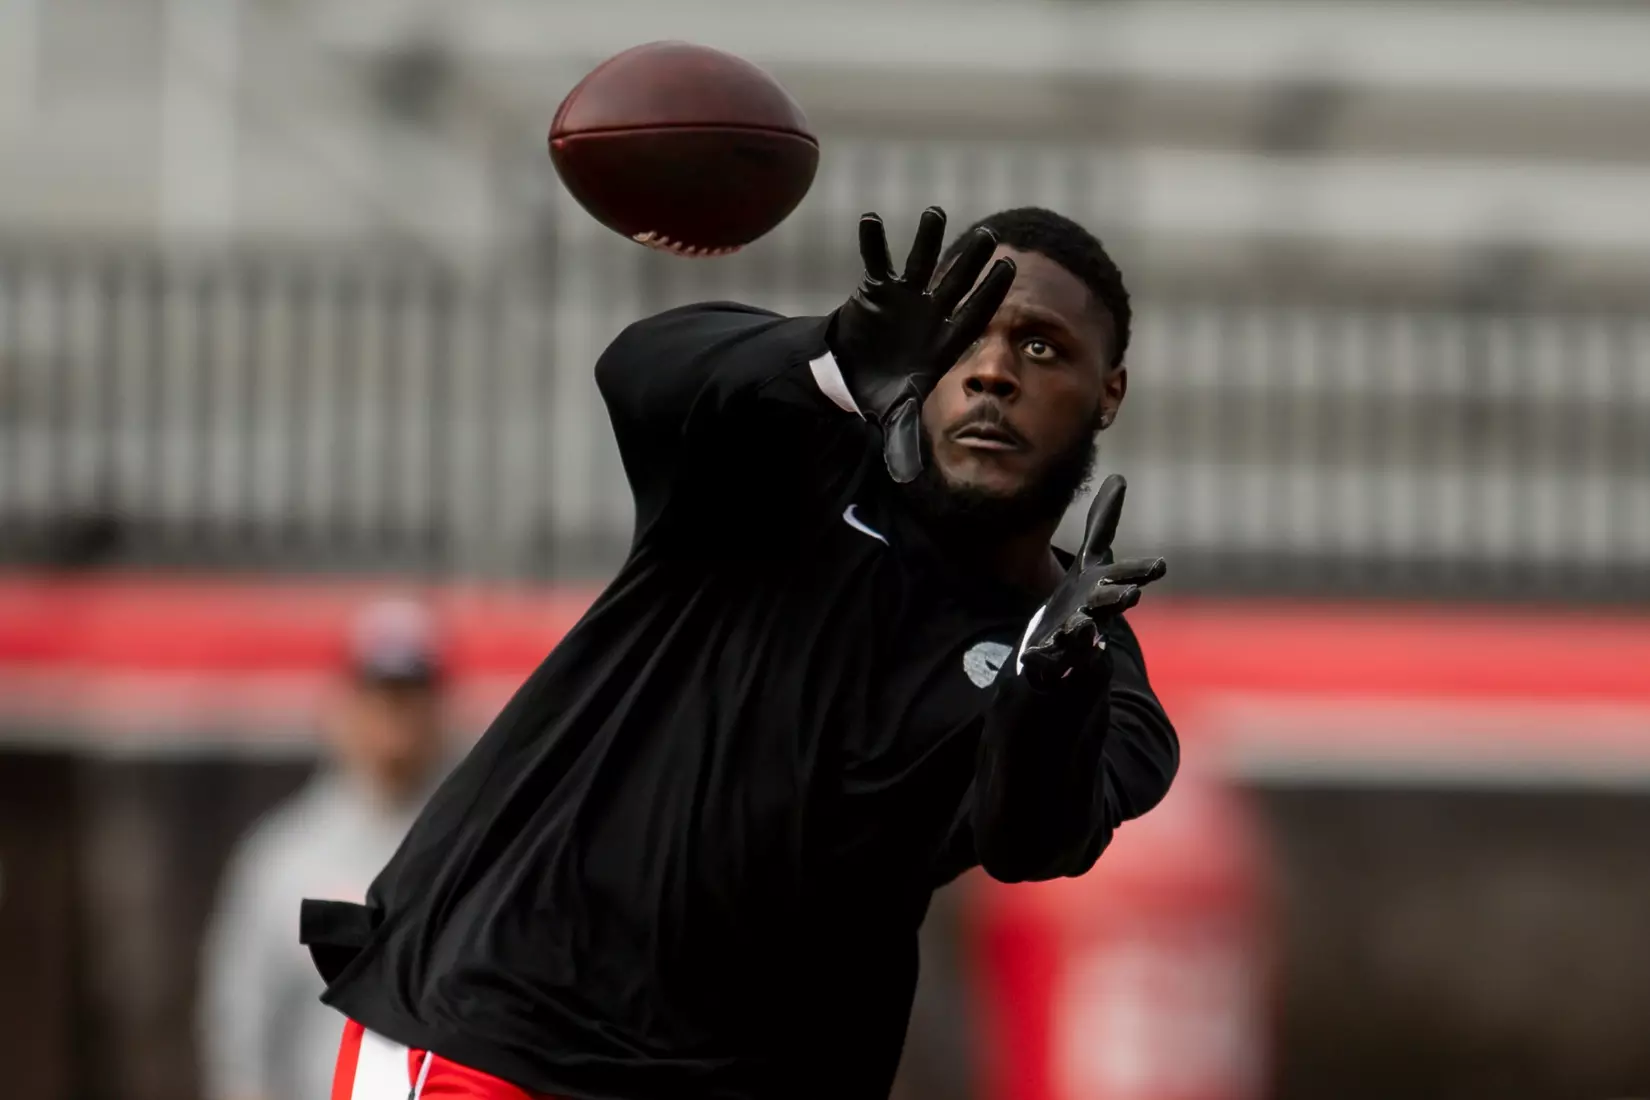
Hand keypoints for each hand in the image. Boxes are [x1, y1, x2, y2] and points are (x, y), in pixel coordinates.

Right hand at [828, 206, 1016, 482]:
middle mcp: (931, 312)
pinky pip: (875, 260)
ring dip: (928, 240)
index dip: (990, 294)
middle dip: (970, 261)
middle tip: (989, 236)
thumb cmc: (885, 391)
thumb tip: (907, 477)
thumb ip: (903, 439)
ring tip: (936, 213)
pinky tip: (872, 219)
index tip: (1009, 270)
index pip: (974, 314)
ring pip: (921, 263)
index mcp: (945, 340)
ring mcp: (906, 298)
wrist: (855, 375)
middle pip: (956, 282)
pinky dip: (873, 241)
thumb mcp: (895, 415)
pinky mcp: (877, 289)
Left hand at [1017, 475, 1166, 689]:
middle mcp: (1095, 613)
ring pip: (1082, 636)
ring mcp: (1075, 638)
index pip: (1125, 576)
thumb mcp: (1092, 559)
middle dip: (1118, 599)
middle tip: (1130, 596)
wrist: (1066, 644)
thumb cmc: (1087, 597)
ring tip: (1083, 628)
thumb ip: (1104, 523)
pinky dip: (1045, 660)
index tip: (1160, 565)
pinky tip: (1035, 656)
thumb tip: (1119, 477)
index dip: (1141, 572)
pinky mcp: (1051, 658)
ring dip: (1084, 633)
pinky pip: (1048, 661)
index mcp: (1104, 588)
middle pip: (1108, 606)